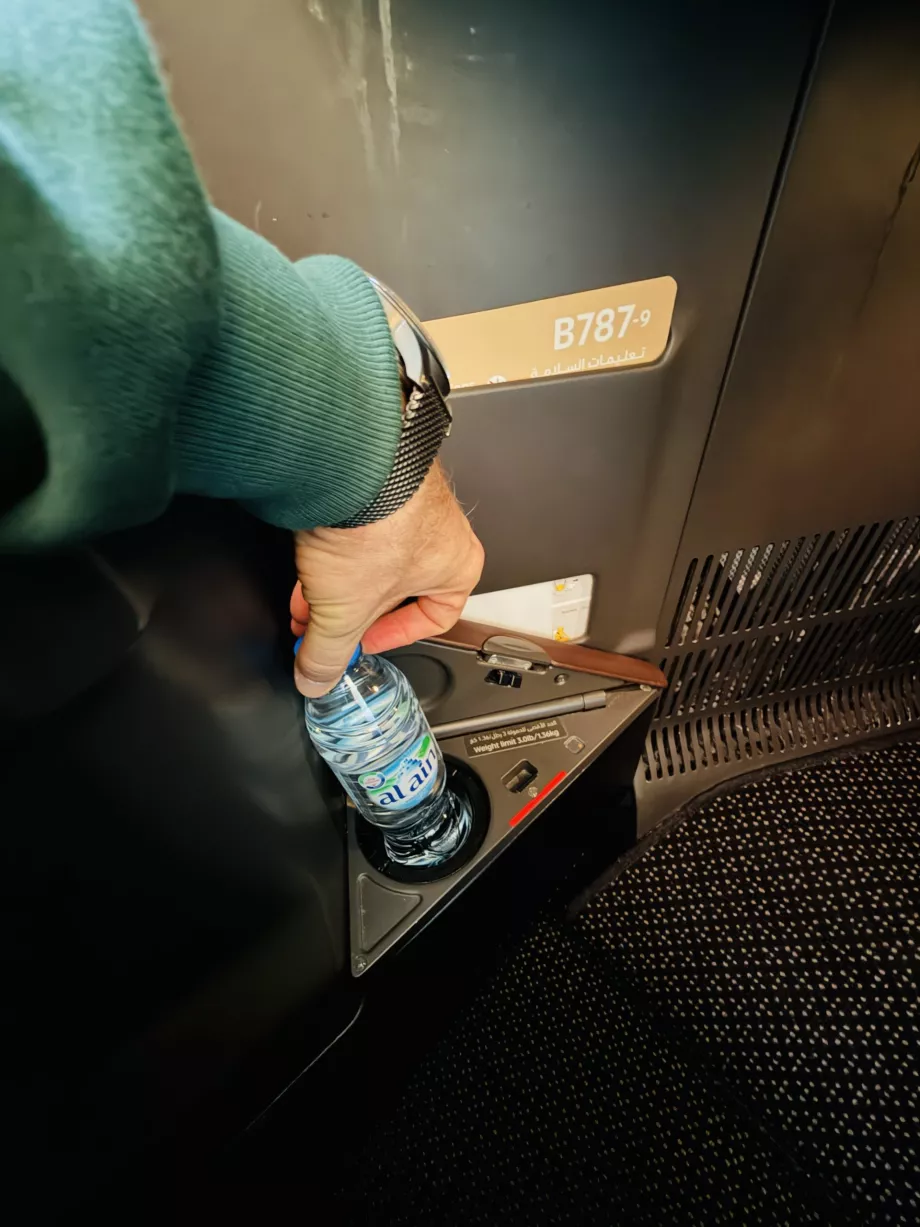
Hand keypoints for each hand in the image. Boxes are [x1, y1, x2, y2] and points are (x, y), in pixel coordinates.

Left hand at [290, 461, 483, 696]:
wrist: (350, 466)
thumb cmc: (376, 528)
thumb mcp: (344, 613)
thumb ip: (329, 654)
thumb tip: (317, 677)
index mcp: (459, 567)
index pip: (434, 618)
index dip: (389, 638)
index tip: (359, 643)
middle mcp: (442, 531)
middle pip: (394, 591)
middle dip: (350, 613)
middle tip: (322, 626)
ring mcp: (412, 501)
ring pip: (373, 558)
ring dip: (337, 583)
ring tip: (305, 597)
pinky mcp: (379, 480)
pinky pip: (358, 525)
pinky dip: (332, 548)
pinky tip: (306, 560)